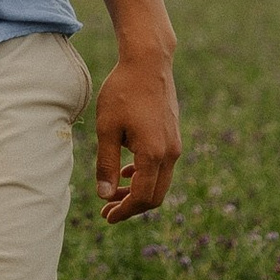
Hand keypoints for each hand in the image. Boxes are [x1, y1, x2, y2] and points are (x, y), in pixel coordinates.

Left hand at [95, 43, 180, 218]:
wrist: (148, 63)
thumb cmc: (123, 92)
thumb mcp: (107, 129)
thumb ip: (106, 164)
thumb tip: (104, 195)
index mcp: (153, 154)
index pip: (142, 197)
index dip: (124, 211)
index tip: (106, 216)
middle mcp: (170, 153)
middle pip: (155, 195)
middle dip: (131, 206)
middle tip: (107, 210)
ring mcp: (174, 145)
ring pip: (160, 182)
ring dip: (138, 191)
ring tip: (113, 193)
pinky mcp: (173, 136)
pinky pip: (162, 166)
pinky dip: (145, 176)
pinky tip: (127, 172)